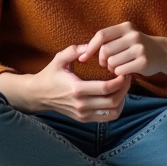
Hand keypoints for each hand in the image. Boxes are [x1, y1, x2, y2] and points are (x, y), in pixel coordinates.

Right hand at [0, 45, 130, 121]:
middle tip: (128, 77)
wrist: (38, 94)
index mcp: (76, 89)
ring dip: (122, 100)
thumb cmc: (50, 75)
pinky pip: (107, 118)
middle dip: (124, 89)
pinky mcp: (84, 119)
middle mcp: (81, 104)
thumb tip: (91, 46)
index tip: (124, 72)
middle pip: (112, 101)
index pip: (105, 88)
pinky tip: (116, 97)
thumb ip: (75, 50)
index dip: (120, 81)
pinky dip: (116, 109)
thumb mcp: (60, 58)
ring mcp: (83, 114)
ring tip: (123, 87)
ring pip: (112, 112)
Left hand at [78, 21, 166, 78]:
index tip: (83, 58)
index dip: (90, 47)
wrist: (162, 52)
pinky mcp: (144, 62)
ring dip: (111, 68)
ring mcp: (140, 49)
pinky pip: (121, 71)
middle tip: (107, 64)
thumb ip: (107, 40)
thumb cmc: (135, 47)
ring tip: (117, 67)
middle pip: (105, 50)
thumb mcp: (124, 37)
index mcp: (125, 27)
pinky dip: (119, 74)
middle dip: (102, 60)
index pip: (102, 35)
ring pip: (112, 62)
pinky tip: (124, 72)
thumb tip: (81, 52)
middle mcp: (133, 35)